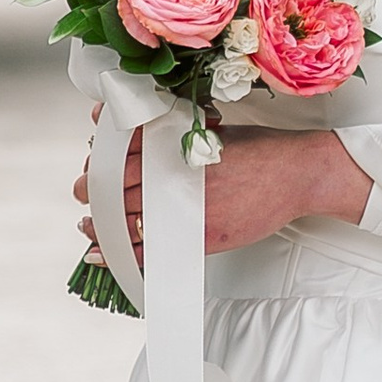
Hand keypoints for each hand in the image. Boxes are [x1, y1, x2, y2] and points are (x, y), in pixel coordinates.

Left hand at [76, 107, 370, 262]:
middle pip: (116, 188)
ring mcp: (190, 210)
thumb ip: (169, 128)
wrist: (298, 174)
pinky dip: (123, 257)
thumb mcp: (208, 127)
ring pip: (128, 222)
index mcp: (178, 146)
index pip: (121, 156)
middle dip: (92, 192)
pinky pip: (152, 252)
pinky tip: (104, 256)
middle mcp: (180, 177)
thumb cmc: (256, 148)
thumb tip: (123, 123)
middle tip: (83, 192)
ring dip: (100, 226)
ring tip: (89, 225)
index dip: (98, 163)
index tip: (91, 166)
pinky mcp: (204, 237)